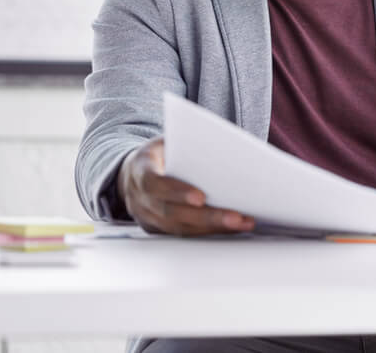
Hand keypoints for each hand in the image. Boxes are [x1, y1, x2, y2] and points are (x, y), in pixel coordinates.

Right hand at [117, 136, 255, 235]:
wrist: (132, 173)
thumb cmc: (159, 154)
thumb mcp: (167, 141)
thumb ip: (186, 143)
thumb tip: (221, 145)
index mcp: (140, 171)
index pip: (155, 184)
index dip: (177, 192)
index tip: (201, 197)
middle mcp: (139, 198)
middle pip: (172, 213)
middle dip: (206, 217)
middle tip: (235, 217)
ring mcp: (147, 217)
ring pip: (180, 228)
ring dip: (213, 228)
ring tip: (242, 223)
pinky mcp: (158, 229)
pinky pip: (184, 235)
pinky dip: (209, 232)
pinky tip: (232, 228)